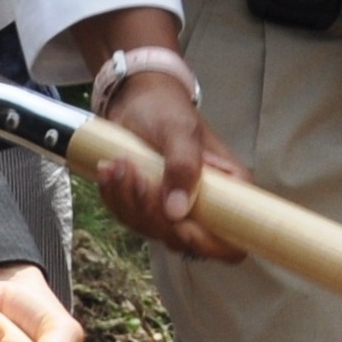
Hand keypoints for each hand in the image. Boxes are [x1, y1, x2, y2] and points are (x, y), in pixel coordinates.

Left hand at [86, 39, 248, 264]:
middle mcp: (207, 205)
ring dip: (128, 200)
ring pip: (152, 230)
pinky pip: (131, 218)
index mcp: (230, 189)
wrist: (138, 98)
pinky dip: (115, 198)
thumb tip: (178, 212)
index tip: (179, 224)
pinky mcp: (150, 205)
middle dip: (152, 212)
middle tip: (136, 173)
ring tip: (118, 164)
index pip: (232, 242)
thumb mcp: (178, 131)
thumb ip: (183, 166)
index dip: (208, 243)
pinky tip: (109, 171)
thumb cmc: (167, 109)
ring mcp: (177, 208)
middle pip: (184, 240)